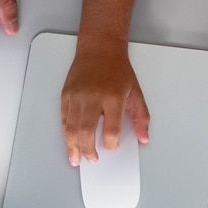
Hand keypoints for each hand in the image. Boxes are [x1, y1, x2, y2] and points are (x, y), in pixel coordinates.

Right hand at [61, 42, 150, 165]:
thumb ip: (141, 117)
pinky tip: (70, 141)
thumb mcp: (135, 91)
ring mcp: (77, 96)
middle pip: (87, 132)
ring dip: (73, 147)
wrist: (99, 48)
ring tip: (76, 158)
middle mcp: (93, 97)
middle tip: (92, 159)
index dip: (112, 144)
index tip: (112, 146)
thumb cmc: (118, 69)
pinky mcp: (66, 95)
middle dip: (89, 151)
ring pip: (71, 128)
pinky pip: (63, 119)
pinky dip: (66, 133)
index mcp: (113, 97)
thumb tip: (144, 137)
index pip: (111, 130)